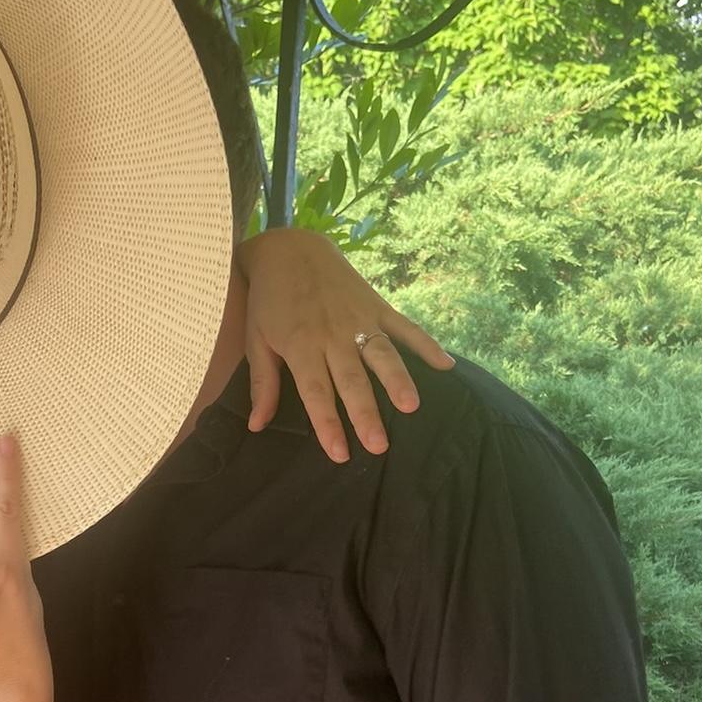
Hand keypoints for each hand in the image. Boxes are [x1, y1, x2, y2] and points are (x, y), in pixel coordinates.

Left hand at [236, 226, 454, 461]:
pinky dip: (426, 344)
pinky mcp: (376, 305)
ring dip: (397, 380)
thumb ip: (262, 384)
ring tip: (411, 407)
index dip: (328, 424)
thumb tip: (256, 426)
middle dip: (366, 414)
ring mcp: (358, 319)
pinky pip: (405, 326)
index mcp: (301, 346)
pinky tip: (446, 365)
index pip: (317, 392)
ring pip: (382, 354)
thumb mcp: (256, 340)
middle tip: (379, 445)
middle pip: (353, 380)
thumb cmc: (268, 301)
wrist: (290, 248)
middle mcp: (333, 334)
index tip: (340, 453)